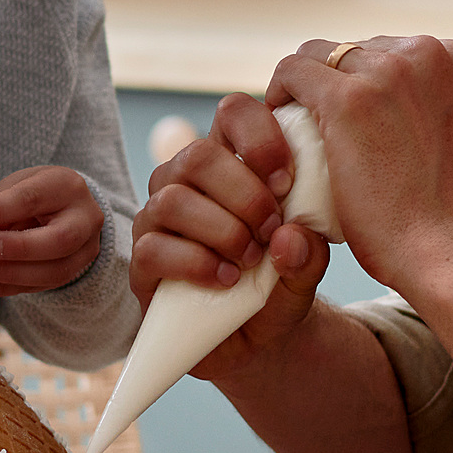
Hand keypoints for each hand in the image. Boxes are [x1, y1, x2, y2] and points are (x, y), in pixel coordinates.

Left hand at [0, 167, 103, 297]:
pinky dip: (7, 289)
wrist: (64, 210)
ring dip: (11, 275)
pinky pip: (43, 286)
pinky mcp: (75, 272)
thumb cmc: (33, 195)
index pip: (32, 198)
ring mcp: (85, 249)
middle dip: (17, 248)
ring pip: (55, 271)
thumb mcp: (16, 187)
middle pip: (59, 239)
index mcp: (65, 186)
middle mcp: (85, 217)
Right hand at [130, 92, 330, 383]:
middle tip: (272, 230)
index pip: (233, 113)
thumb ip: (311, 251)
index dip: (259, 135)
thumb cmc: (282, 284)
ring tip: (251, 260)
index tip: (286, 180)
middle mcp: (186, 180)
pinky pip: (153, 248)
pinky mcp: (142, 262)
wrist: (260, 340)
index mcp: (232, 161)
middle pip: (197, 155)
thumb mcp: (310, 268)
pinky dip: (196, 264)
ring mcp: (157, 218)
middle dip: (244, 195)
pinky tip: (226, 280)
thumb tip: (290, 237)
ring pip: (173, 200)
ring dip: (222, 232)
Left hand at [267, 35, 452, 296]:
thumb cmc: (445, 207)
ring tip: (293, 123)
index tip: (346, 115)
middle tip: (314, 123)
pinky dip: (279, 92)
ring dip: (302, 86)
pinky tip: (275, 122)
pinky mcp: (347, 99)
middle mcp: (426, 52)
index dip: (359, 79)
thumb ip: (434, 102)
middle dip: (331, 81)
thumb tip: (401, 97)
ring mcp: (387, 72)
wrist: (442, 245)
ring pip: (318, 54)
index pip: (386, 49)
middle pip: (353, 49)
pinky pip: (292, 72)